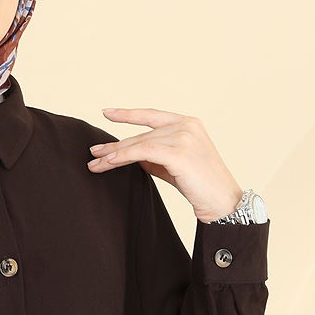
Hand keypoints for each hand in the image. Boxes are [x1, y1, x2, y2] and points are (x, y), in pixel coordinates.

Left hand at [87, 107, 243, 222]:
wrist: (221, 201)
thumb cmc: (198, 184)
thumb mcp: (172, 163)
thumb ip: (152, 154)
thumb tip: (126, 152)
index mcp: (188, 122)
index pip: (152, 115)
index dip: (128, 114)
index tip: (107, 113)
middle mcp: (186, 125)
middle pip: (141, 135)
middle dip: (115, 146)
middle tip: (93, 153)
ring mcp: (184, 136)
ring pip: (139, 144)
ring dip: (114, 155)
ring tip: (95, 164)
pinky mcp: (178, 152)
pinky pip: (143, 152)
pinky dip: (123, 157)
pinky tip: (109, 162)